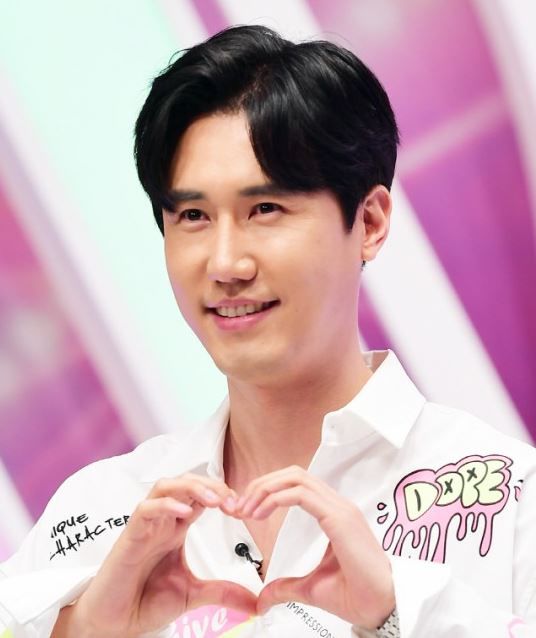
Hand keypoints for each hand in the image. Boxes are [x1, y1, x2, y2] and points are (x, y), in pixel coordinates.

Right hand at [53, 474, 255, 637]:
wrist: (115, 624)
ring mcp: (145, 526)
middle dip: (211, 485)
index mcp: (177, 527)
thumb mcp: (193, 594)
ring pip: (165, 486)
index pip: (201, 496)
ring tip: (214, 500)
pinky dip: (165, 506)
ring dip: (191, 487)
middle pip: (186, 483)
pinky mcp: (129, 537)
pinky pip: (145, 510)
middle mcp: (162, 521)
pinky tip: (184, 513)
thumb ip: (222, 592)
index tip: (243, 509)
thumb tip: (256, 604)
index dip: (222, 494)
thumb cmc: (146, 601)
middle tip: (233, 501)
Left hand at [236, 466, 394, 629]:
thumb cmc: (355, 595)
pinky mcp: (340, 519)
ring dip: (266, 488)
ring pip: (297, 477)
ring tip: (248, 510)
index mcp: (332, 512)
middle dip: (262, 484)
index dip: (267, 490)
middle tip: (240, 506)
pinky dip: (277, 498)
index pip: (296, 484)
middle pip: (293, 473)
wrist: (382, 609)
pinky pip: (303, 495)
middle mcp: (336, 504)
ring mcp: (340, 508)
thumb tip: (263, 598)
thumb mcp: (310, 589)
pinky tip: (262, 513)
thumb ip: (285, 587)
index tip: (245, 511)